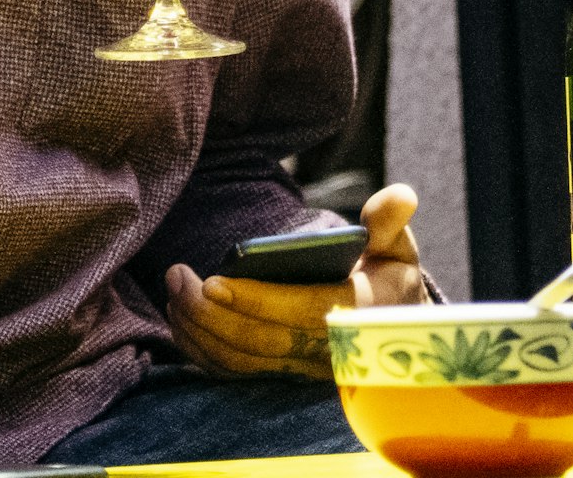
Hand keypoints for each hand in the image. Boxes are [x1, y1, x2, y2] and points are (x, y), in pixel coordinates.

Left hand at [163, 184, 426, 380]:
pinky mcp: (281, 376)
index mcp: (359, 314)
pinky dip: (201, 349)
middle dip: (212, 313)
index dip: (258, 300)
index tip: (215, 280)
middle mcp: (328, 352)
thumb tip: (399, 196)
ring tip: (174, 288)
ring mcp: (302, 370)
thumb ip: (390, 222)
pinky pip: (234, 372)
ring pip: (242, 361)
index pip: (303, 312)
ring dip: (199, 329)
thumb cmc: (388, 278)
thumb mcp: (398, 247)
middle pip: (261, 342)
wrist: (393, 329)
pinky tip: (181, 316)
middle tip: (177, 277)